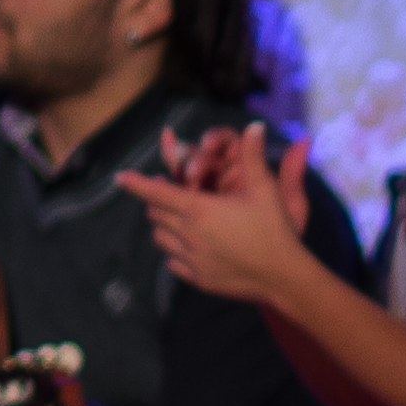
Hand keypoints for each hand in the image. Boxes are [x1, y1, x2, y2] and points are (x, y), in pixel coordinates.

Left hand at [119, 125, 314, 305]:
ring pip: (160, 238)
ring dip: (163, 225)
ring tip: (176, 218)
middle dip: (155, 200)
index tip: (120, 177)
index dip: (136, 183)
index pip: (156, 193)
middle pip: (155, 214)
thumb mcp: (266, 191)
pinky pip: (172, 262)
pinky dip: (174, 251)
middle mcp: (189, 234)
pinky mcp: (198, 278)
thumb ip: (254, 158)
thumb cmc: (276, 230)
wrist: (285, 277)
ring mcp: (192, 259)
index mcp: (200, 210)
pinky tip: (188, 246)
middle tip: (164, 192)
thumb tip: (254, 126)